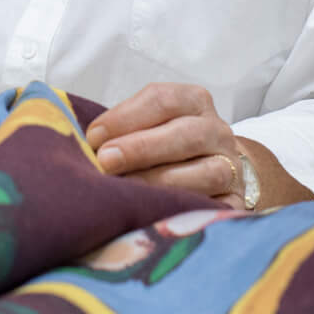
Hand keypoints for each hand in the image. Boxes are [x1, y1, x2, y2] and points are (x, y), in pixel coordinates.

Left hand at [85, 83, 313, 209]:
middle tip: (106, 162)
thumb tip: (77, 141)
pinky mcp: (236, 202)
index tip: (94, 137)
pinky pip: (217, 206)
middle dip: (142, 147)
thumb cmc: (163, 145)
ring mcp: (232, 166)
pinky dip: (188, 208)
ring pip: (207, 171)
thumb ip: (118, 128)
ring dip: (162, 181)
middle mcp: (217, 130)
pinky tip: (157, 214)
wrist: (216, 171)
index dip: (125, 117)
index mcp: (193, 101)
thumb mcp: (146, 125)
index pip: (162, 99)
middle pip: (186, 134)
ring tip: (127, 191)